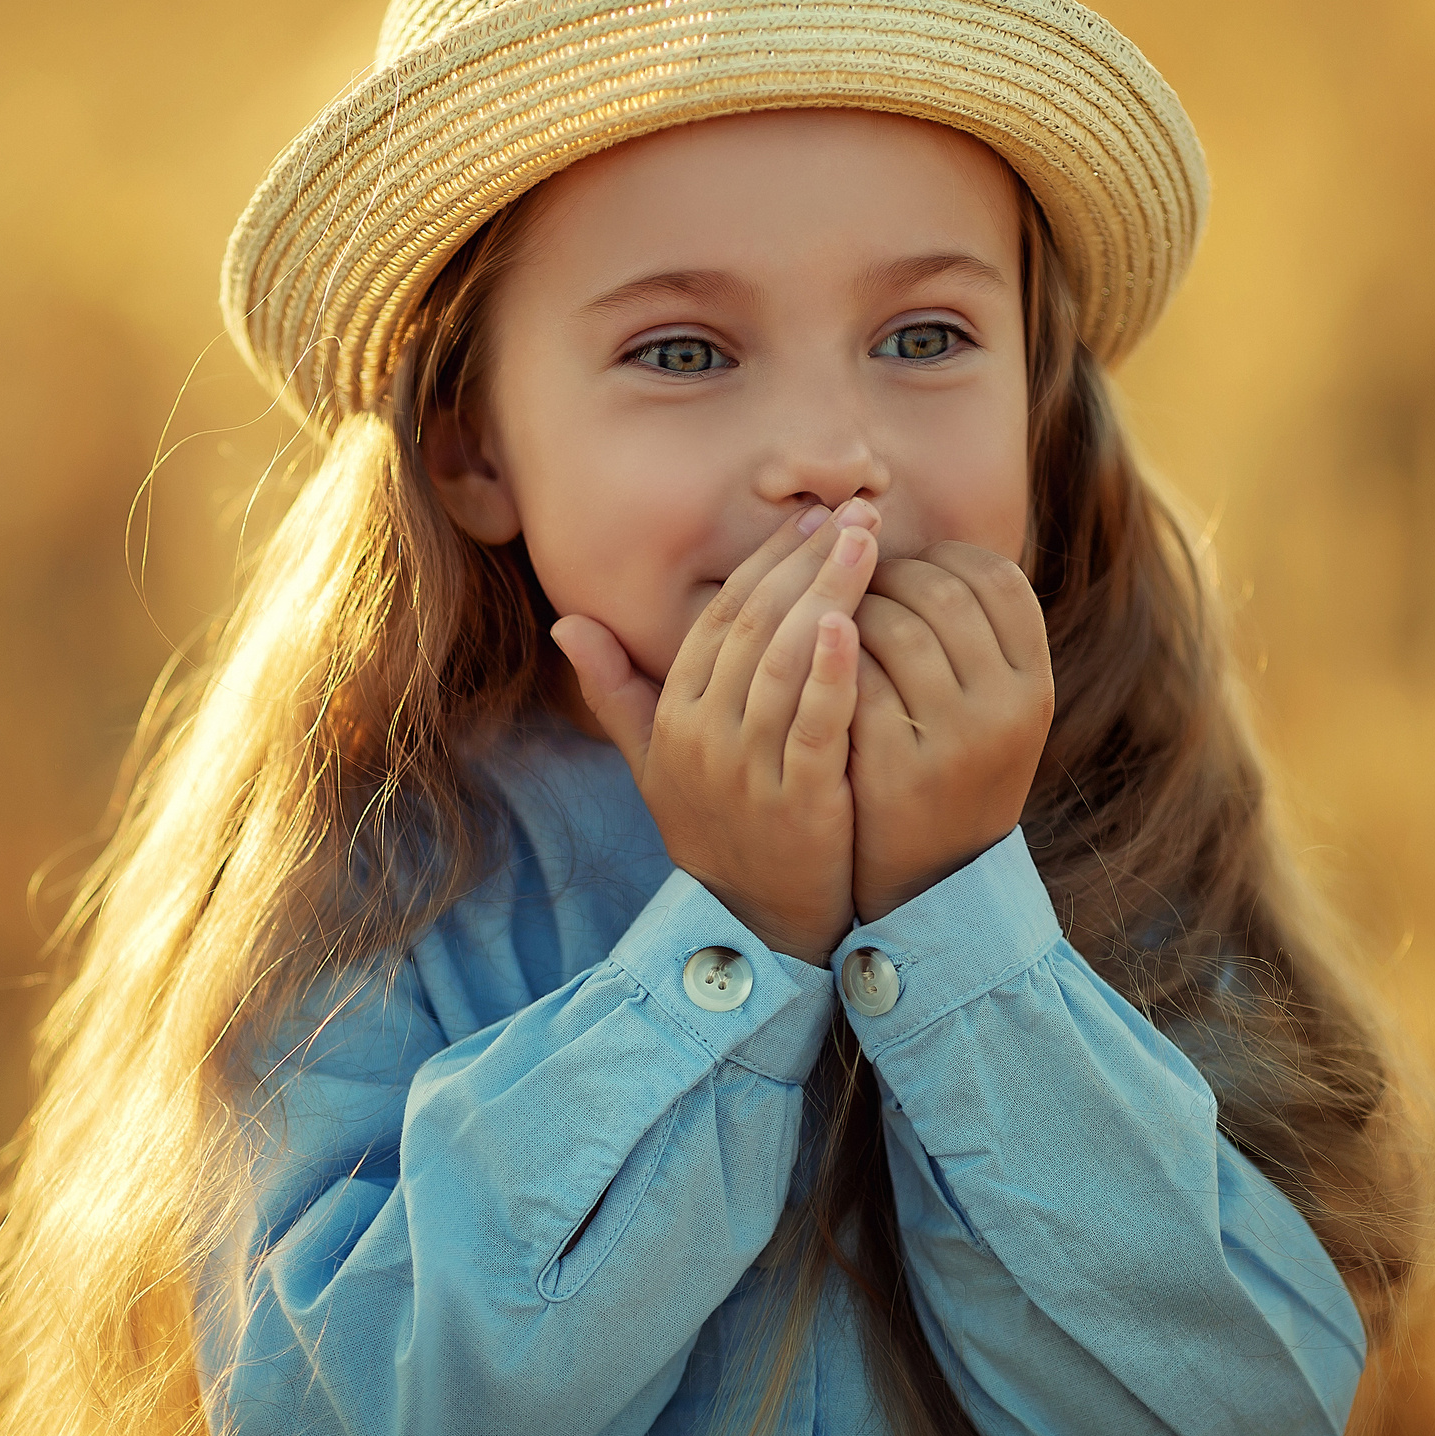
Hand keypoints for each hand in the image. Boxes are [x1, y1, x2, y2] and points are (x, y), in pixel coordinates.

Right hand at [552, 501, 880, 961]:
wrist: (752, 926)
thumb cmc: (712, 830)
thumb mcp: (655, 762)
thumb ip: (616, 690)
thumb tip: (565, 623)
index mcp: (674, 715)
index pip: (718, 618)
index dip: (764, 561)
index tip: (812, 517)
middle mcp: (701, 736)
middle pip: (752, 627)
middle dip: (804, 560)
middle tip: (853, 509)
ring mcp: (747, 770)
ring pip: (782, 664)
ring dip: (825, 594)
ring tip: (869, 544)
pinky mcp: (796, 803)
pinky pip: (811, 727)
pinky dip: (829, 674)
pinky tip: (853, 625)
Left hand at [848, 542, 1054, 921]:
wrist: (930, 881)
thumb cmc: (951, 770)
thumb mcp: (992, 708)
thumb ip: (972, 637)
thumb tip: (913, 546)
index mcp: (1036, 683)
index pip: (996, 578)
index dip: (943, 558)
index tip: (905, 563)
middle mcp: (1007, 707)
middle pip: (941, 593)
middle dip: (886, 575)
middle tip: (851, 580)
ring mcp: (955, 739)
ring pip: (894, 628)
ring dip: (851, 606)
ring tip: (828, 611)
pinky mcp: (897, 767)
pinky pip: (855, 679)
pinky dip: (828, 654)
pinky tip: (810, 652)